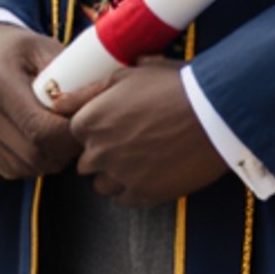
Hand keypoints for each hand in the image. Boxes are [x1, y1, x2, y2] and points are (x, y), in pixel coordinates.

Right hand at [0, 24, 79, 182]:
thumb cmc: (18, 49)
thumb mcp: (44, 49)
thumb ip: (70, 76)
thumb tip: (104, 100)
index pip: (41, 131)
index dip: (72, 136)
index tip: (88, 123)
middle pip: (33, 156)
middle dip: (64, 152)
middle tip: (79, 133)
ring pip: (22, 168)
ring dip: (49, 160)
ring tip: (60, 135)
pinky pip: (8, 169)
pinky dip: (31, 163)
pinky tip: (39, 141)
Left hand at [71, 61, 225, 207]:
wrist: (215, 112)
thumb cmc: (174, 86)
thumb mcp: (128, 75)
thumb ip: (88, 91)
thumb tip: (59, 100)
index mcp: (90, 120)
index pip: (75, 134)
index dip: (96, 128)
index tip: (116, 124)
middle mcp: (99, 151)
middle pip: (86, 162)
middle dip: (103, 152)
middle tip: (132, 140)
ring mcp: (120, 175)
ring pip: (102, 185)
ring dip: (115, 174)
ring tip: (143, 159)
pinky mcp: (144, 194)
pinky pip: (125, 199)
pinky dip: (134, 188)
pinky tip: (152, 172)